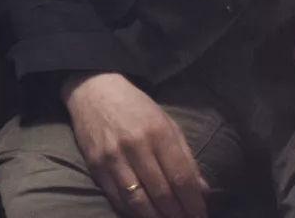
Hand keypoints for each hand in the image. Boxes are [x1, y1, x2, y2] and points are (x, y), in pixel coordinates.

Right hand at [62, 72, 208, 217]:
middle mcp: (135, 146)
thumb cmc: (135, 107)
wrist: (92, 90)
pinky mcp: (95, 166)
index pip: (181, 178)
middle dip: (178, 215)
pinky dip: (134, 212)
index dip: (193, 203)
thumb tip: (202, 191)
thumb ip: (186, 157)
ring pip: (139, 202)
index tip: (200, 215)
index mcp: (158, 133)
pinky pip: (118, 199)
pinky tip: (145, 215)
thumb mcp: (167, 123)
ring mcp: (113, 158)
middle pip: (162, 194)